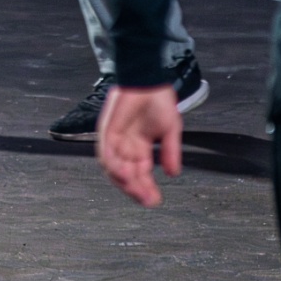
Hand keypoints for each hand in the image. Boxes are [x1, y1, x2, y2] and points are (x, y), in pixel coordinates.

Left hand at [97, 84, 182, 206]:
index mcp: (139, 147)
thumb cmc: (159, 100)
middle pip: (126, 174)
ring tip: (137, 191)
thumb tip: (174, 173)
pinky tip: (125, 174)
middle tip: (147, 200)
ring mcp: (115, 139)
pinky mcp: (107, 130)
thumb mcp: (170, 130)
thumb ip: (170, 152)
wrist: (149, 79)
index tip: (155, 200)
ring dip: (124, 181)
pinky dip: (114, 166)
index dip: (147, 188)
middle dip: (136, 189)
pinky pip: (107, 153)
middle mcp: (125, 146)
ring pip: (114, 168)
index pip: (141, 173)